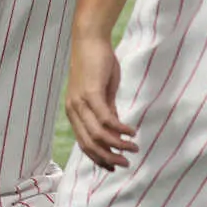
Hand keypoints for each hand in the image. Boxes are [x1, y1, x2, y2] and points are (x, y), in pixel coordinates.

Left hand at [64, 32, 137, 170]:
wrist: (90, 38)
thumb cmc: (96, 63)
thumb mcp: (101, 92)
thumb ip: (106, 111)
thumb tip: (115, 132)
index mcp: (73, 111)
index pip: (84, 144)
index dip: (99, 158)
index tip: (114, 167)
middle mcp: (73, 109)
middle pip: (90, 144)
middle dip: (109, 158)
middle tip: (126, 163)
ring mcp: (80, 101)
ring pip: (99, 135)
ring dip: (119, 144)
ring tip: (134, 147)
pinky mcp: (91, 92)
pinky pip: (107, 118)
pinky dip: (120, 128)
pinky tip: (132, 131)